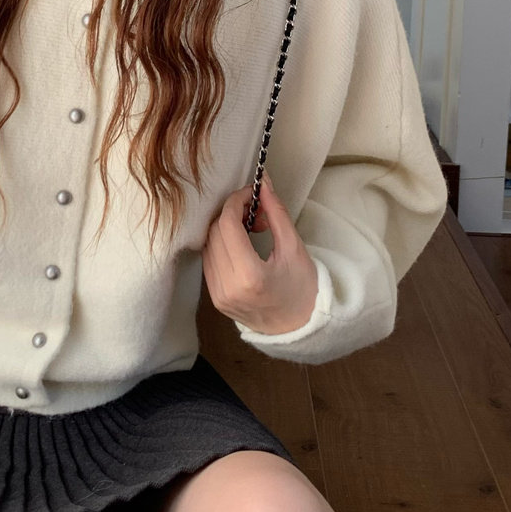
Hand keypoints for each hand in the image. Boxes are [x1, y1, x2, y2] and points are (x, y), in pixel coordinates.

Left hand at [203, 170, 320, 334]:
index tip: (250, 193)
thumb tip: (264, 184)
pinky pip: (209, 261)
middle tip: (256, 210)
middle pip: (215, 233)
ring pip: (208, 246)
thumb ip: (276, 213)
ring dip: (224, 228)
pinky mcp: (214, 299)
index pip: (227, 225)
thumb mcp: (294, 247)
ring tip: (251, 227)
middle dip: (232, 213)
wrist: (298, 327)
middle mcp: (228, 287)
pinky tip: (241, 243)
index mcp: (250, 276)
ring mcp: (218, 296)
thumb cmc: (302, 288)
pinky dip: (221, 245)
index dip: (235, 202)